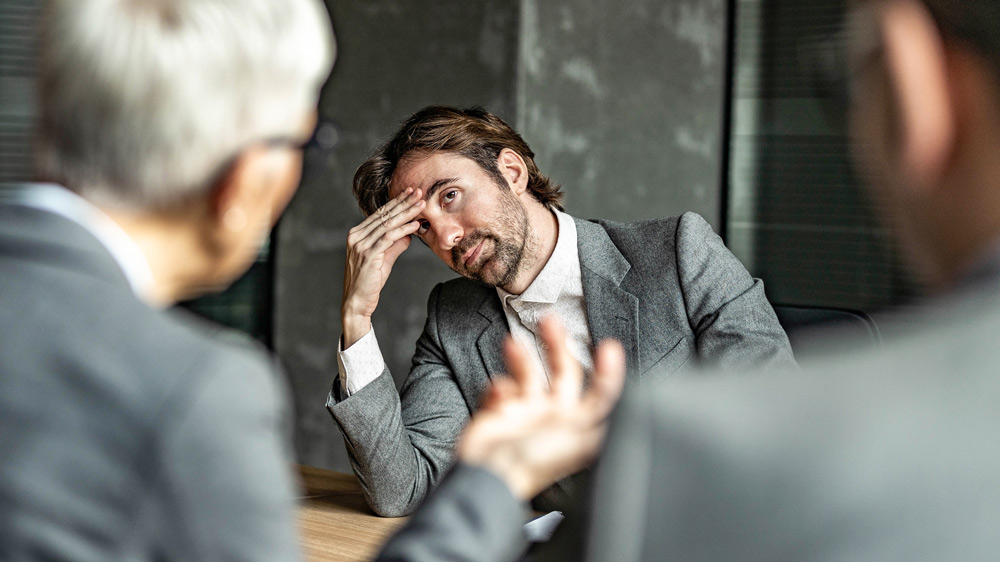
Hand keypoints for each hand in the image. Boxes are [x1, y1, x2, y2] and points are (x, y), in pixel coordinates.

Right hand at [341, 188, 424, 347]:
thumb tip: (409, 234)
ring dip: (406, 213)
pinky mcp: (368, 255)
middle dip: (403, 202)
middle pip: (384, 215)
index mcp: (357, 234)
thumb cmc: (370, 281)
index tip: (411, 193)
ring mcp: (361, 245)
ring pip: (388, 224)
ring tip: (421, 205)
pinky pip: (388, 238)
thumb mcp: (384, 258)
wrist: (357, 301)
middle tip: (419, 192)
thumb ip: (394, 245)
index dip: (396, 202)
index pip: (380, 214)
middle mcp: (356, 237)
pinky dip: (403, 230)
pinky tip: (415, 225)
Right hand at [457, 316, 626, 499]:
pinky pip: (500, 389)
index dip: (608, 371)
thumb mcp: (580, 441)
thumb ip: (603, 416)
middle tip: (550, 322)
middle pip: (562, 371)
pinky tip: (497, 395)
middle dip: (557, 344)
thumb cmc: (533, 465)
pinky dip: (497, 388)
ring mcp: (526, 413)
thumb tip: (632, 402)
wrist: (488, 476)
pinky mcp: (499, 414)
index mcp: (577, 425)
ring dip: (520, 357)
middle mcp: (554, 416)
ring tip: (512, 344)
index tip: (609, 348)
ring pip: (528, 373)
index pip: (600, 393)